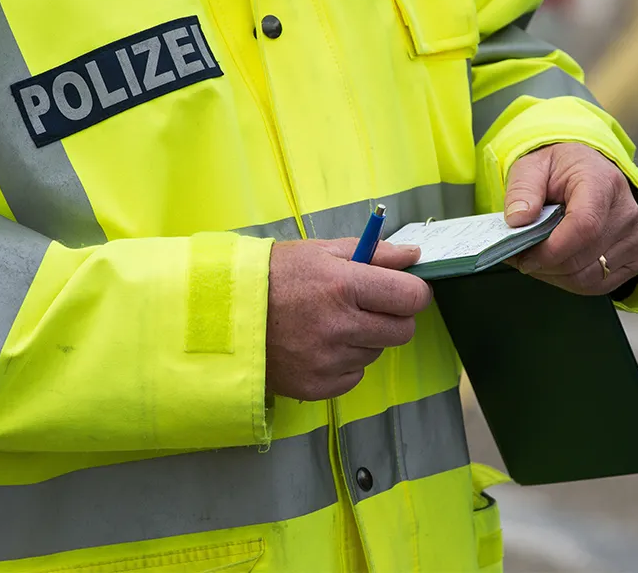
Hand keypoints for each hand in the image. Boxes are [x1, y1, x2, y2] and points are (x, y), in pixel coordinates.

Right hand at [265, 239, 431, 400]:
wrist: (224, 314)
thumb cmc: (273, 276)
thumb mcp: (320, 252)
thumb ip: (373, 253)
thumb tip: (413, 257)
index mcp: (343, 286)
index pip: (411, 298)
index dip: (413, 293)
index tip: (403, 291)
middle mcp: (340, 326)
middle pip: (402, 331)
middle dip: (393, 317)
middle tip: (368, 307)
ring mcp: (328, 361)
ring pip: (376, 353)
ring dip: (364, 339)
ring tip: (330, 323)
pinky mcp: (316, 386)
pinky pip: (353, 376)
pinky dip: (344, 362)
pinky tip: (319, 345)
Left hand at [504, 143, 637, 294]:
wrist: (586, 172)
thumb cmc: (559, 170)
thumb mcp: (532, 168)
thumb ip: (522, 190)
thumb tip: (517, 220)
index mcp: (601, 183)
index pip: (583, 227)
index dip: (551, 250)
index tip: (524, 256)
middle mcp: (625, 212)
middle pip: (582, 258)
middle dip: (543, 264)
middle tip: (518, 257)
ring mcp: (634, 237)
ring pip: (587, 278)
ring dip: (553, 275)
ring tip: (533, 258)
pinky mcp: (635, 257)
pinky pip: (597, 284)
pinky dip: (568, 281)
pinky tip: (553, 265)